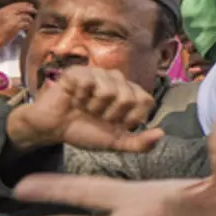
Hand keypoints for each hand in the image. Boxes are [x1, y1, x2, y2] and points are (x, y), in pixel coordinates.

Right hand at [0, 2, 37, 64]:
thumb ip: (5, 15)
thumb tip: (17, 14)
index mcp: (1, 11)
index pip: (15, 5)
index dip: (24, 5)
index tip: (30, 5)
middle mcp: (6, 13)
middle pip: (22, 8)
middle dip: (30, 9)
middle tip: (35, 11)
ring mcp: (12, 19)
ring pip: (26, 16)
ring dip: (30, 19)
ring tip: (32, 22)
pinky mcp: (16, 26)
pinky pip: (26, 24)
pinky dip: (29, 26)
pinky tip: (29, 28)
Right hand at [5, 66, 164, 152]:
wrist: (53, 129)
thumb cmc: (85, 131)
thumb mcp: (115, 142)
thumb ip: (139, 143)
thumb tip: (161, 134)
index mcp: (129, 94)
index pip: (146, 101)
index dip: (132, 118)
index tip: (117, 124)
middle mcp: (117, 80)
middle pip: (128, 98)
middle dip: (110, 116)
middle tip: (96, 116)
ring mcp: (98, 74)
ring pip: (109, 91)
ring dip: (94, 107)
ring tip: (85, 107)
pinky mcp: (79, 71)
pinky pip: (89, 83)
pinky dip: (80, 97)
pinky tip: (75, 98)